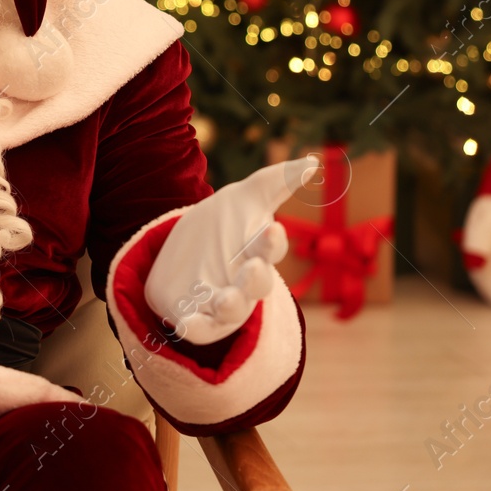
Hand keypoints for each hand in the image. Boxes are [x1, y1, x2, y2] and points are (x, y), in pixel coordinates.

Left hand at [144, 156, 318, 344]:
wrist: (177, 253)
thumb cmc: (221, 228)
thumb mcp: (241, 199)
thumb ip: (276, 181)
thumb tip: (313, 162)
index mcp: (257, 254)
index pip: (270, 250)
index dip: (272, 242)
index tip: (271, 228)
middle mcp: (244, 283)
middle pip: (257, 285)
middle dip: (257, 278)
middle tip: (253, 267)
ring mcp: (220, 303)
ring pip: (232, 312)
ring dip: (231, 306)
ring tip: (226, 298)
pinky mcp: (193, 316)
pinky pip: (196, 328)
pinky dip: (193, 328)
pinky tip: (185, 323)